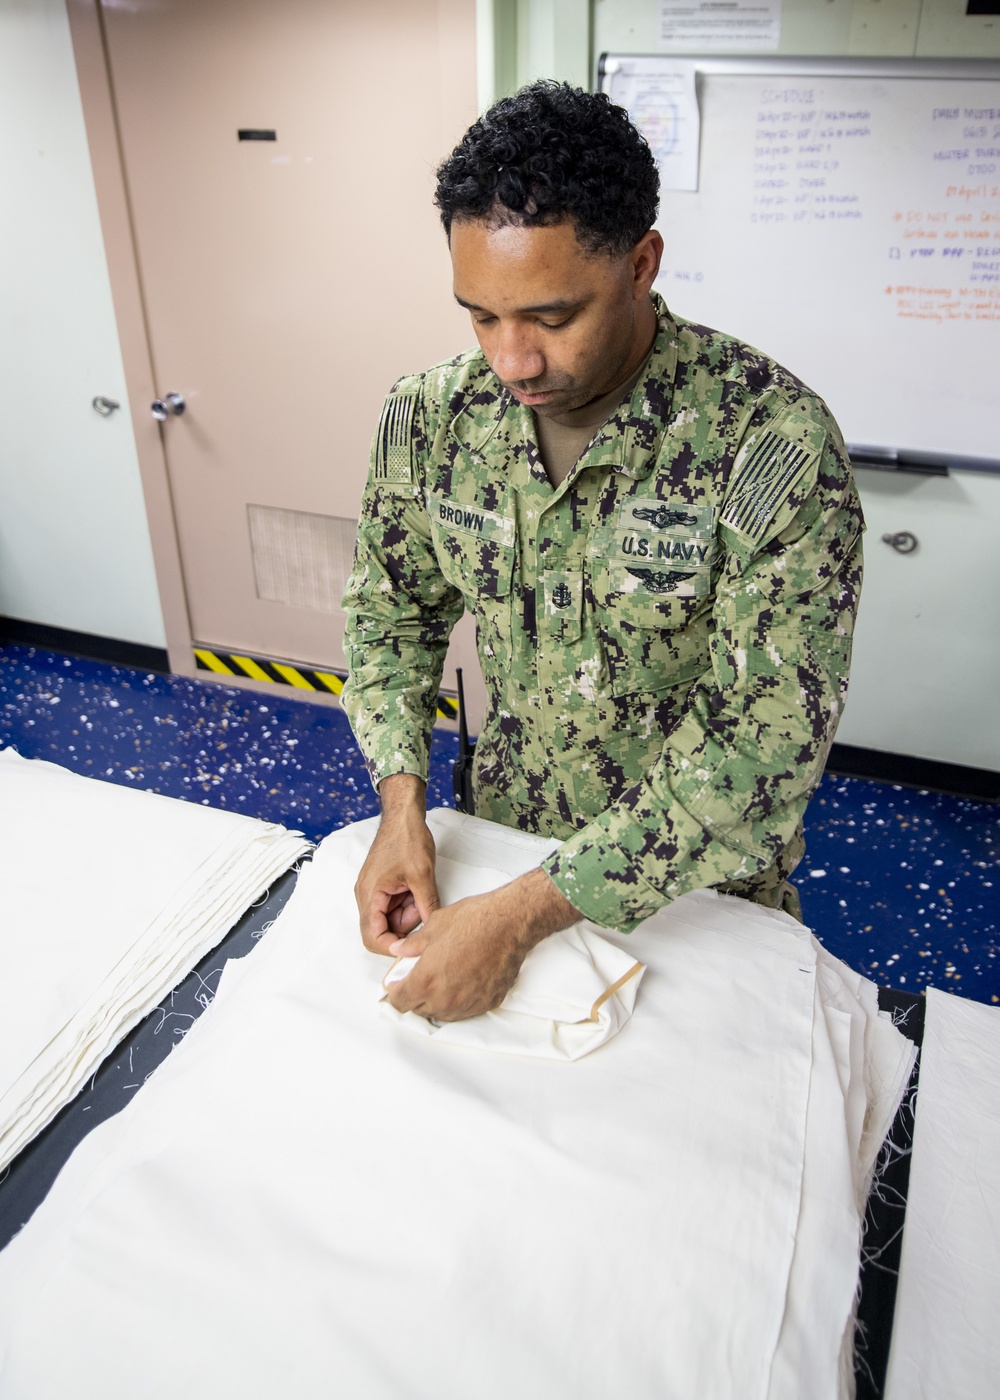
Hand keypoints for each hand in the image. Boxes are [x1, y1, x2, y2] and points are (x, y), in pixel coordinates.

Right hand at [355, 775, 438, 955]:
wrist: (404, 816)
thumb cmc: (408, 839)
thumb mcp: (422, 875)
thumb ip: (427, 906)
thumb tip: (432, 931)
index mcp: (370, 894)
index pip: (372, 937)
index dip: (392, 947)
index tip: (413, 947)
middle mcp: (367, 895)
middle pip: (382, 929)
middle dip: (406, 926)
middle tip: (424, 909)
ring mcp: (374, 891)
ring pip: (391, 918)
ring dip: (409, 913)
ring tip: (422, 893)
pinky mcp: (383, 886)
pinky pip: (394, 906)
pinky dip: (408, 904)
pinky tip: (418, 890)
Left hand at [386, 868, 578, 1021]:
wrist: (511, 922)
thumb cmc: (475, 920)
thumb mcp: (434, 926)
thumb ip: (412, 944)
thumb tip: (399, 950)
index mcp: (426, 980)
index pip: (399, 1001)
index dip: (395, 991)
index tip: (398, 982)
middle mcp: (445, 999)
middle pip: (419, 1009)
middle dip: (415, 995)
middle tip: (419, 976)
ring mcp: (468, 1003)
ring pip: (442, 1013)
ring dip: (436, 1001)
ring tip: (441, 979)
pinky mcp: (487, 1002)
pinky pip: (466, 1010)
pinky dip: (459, 1001)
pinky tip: (462, 982)